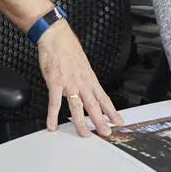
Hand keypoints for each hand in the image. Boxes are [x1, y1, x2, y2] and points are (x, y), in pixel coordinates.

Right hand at [37, 20, 121, 136]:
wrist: (56, 37)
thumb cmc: (68, 49)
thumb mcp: (83, 65)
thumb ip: (84, 79)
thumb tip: (86, 89)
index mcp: (89, 79)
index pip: (103, 98)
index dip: (112, 111)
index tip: (118, 121)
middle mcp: (82, 83)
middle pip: (94, 105)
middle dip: (101, 121)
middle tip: (106, 133)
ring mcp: (69, 83)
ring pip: (77, 107)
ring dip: (81, 123)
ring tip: (84, 134)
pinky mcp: (55, 82)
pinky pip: (54, 103)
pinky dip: (52, 116)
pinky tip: (52, 125)